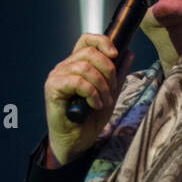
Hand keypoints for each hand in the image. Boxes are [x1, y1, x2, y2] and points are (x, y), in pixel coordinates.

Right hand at [44, 34, 134, 165]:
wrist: (76, 142)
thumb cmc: (89, 120)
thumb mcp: (110, 93)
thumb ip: (118, 74)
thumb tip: (129, 53)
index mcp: (76, 64)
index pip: (86, 39)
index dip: (102, 41)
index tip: (115, 55)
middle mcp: (64, 67)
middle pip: (90, 52)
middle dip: (108, 71)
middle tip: (111, 91)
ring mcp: (57, 76)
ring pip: (85, 67)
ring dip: (101, 86)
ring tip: (103, 102)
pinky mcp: (53, 88)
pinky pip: (77, 81)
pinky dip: (92, 93)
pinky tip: (94, 105)